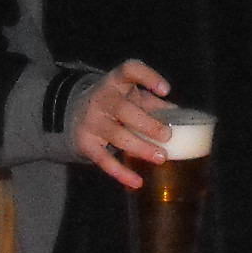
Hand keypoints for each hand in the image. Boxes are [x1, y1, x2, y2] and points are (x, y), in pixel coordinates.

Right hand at [74, 59, 173, 189]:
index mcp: (115, 81)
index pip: (129, 70)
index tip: (165, 90)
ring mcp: (91, 122)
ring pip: (116, 135)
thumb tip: (180, 114)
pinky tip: (137, 182)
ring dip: (140, 147)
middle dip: (147, 123)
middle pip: (123, 109)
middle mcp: (101, 98)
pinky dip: (121, 173)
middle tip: (167, 135)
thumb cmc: (112, 103)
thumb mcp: (129, 95)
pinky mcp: (86, 144)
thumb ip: (153, 103)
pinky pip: (104, 160)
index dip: (147, 77)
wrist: (71, 114)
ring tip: (161, 157)